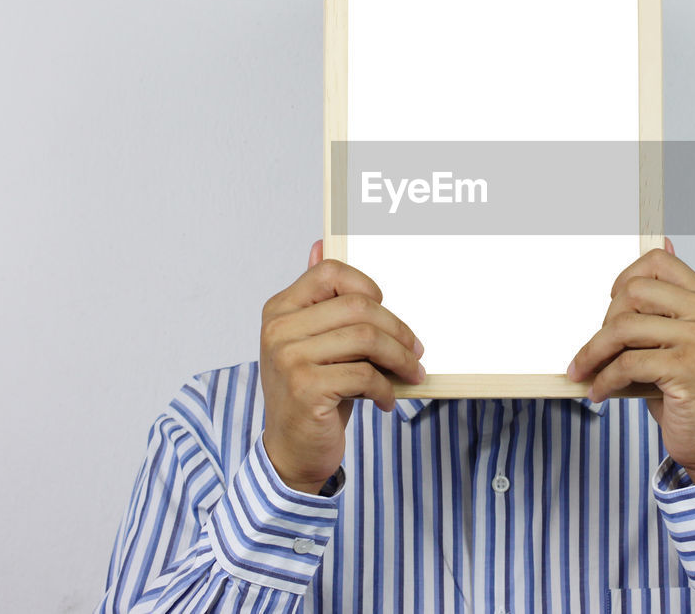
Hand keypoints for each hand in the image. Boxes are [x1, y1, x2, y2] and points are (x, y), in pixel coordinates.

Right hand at [259, 239, 425, 493]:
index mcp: (279, 309)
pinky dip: (384, 388)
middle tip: (416, 350)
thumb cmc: (311, 391)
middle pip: (358, 307)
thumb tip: (320, 244)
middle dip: (397, 329)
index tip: (386, 310)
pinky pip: (364, 375)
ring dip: (399, 359)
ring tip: (411, 373)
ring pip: (366, 339)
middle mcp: (278, 329)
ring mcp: (289, 358)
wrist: (291, 449)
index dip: (367, 286)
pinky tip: (385, 400)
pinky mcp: (305, 388)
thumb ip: (319, 300)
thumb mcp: (314, 342)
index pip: (330, 273)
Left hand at [567, 238, 694, 483]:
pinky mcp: (688, 368)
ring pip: (624, 327)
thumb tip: (662, 241)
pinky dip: (604, 379)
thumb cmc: (688, 389)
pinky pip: (626, 363)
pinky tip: (599, 392)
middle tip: (597, 349)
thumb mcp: (678, 338)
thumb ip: (667, 298)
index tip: (611, 307)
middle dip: (605, 322)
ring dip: (594, 353)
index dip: (624, 280)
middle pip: (634, 291)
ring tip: (586, 371)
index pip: (657, 262)